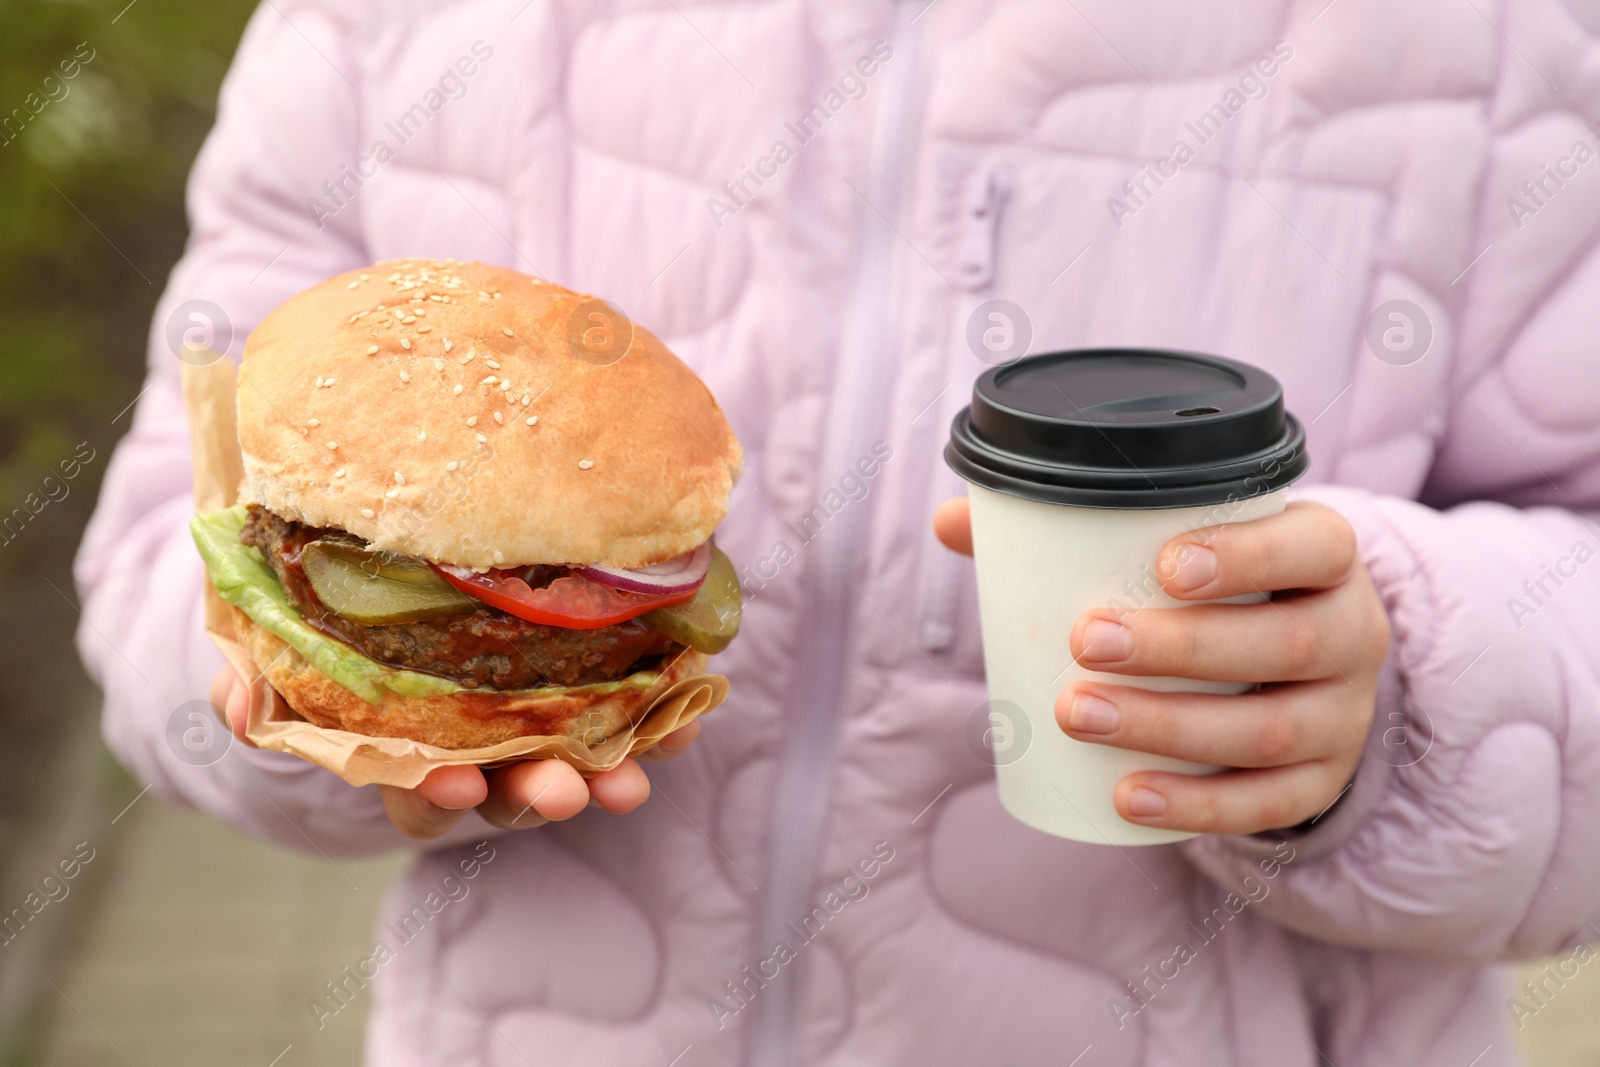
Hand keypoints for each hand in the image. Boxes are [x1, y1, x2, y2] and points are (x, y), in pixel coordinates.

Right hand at [208, 665, 700, 839]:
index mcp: (401, 751)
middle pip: (506, 789)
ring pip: (571, 760)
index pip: (415, 790)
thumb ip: (252, 679)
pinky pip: (625, 714)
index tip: (453, 782)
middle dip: (538, 791)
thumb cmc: (321, 627)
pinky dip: (655, 718)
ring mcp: (529, 724)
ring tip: (637, 772)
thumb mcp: (273, 646)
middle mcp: (472, 750)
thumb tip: (234, 702)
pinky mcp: (582, 686)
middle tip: (567, 788)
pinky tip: (684, 711)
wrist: (379, 582)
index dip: (433, 793)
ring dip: (607, 768)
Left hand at [933, 498, 1388, 835]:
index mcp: (1325, 560)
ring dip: (1168, 726)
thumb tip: (953, 521)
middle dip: (1181, 647)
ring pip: (1269, 729)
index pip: (1313, 546)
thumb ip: (1072, 531)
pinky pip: (1267, 805)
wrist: (1300, 674)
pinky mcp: (1321, 782)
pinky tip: (1128, 797)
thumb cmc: (1218, 596)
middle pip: (1286, 643)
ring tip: (1076, 714)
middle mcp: (1352, 634)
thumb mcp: (1181, 552)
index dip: (1249, 554)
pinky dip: (1196, 805)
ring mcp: (1342, 716)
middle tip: (1085, 641)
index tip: (1163, 565)